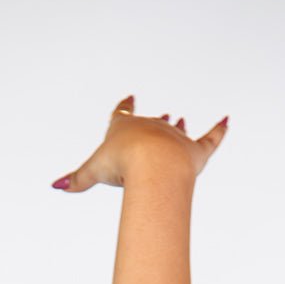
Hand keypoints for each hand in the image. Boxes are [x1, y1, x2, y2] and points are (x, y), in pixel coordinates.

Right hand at [51, 93, 228, 191]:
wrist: (152, 165)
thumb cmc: (122, 165)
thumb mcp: (94, 172)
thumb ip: (77, 179)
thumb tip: (56, 185)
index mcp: (126, 129)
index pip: (123, 115)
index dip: (125, 107)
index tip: (129, 98)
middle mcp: (151, 128)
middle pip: (151, 125)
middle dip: (152, 122)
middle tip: (160, 113)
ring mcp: (174, 139)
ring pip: (176, 130)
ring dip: (177, 126)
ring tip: (180, 117)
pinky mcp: (195, 152)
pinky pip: (211, 138)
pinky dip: (219, 130)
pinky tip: (227, 120)